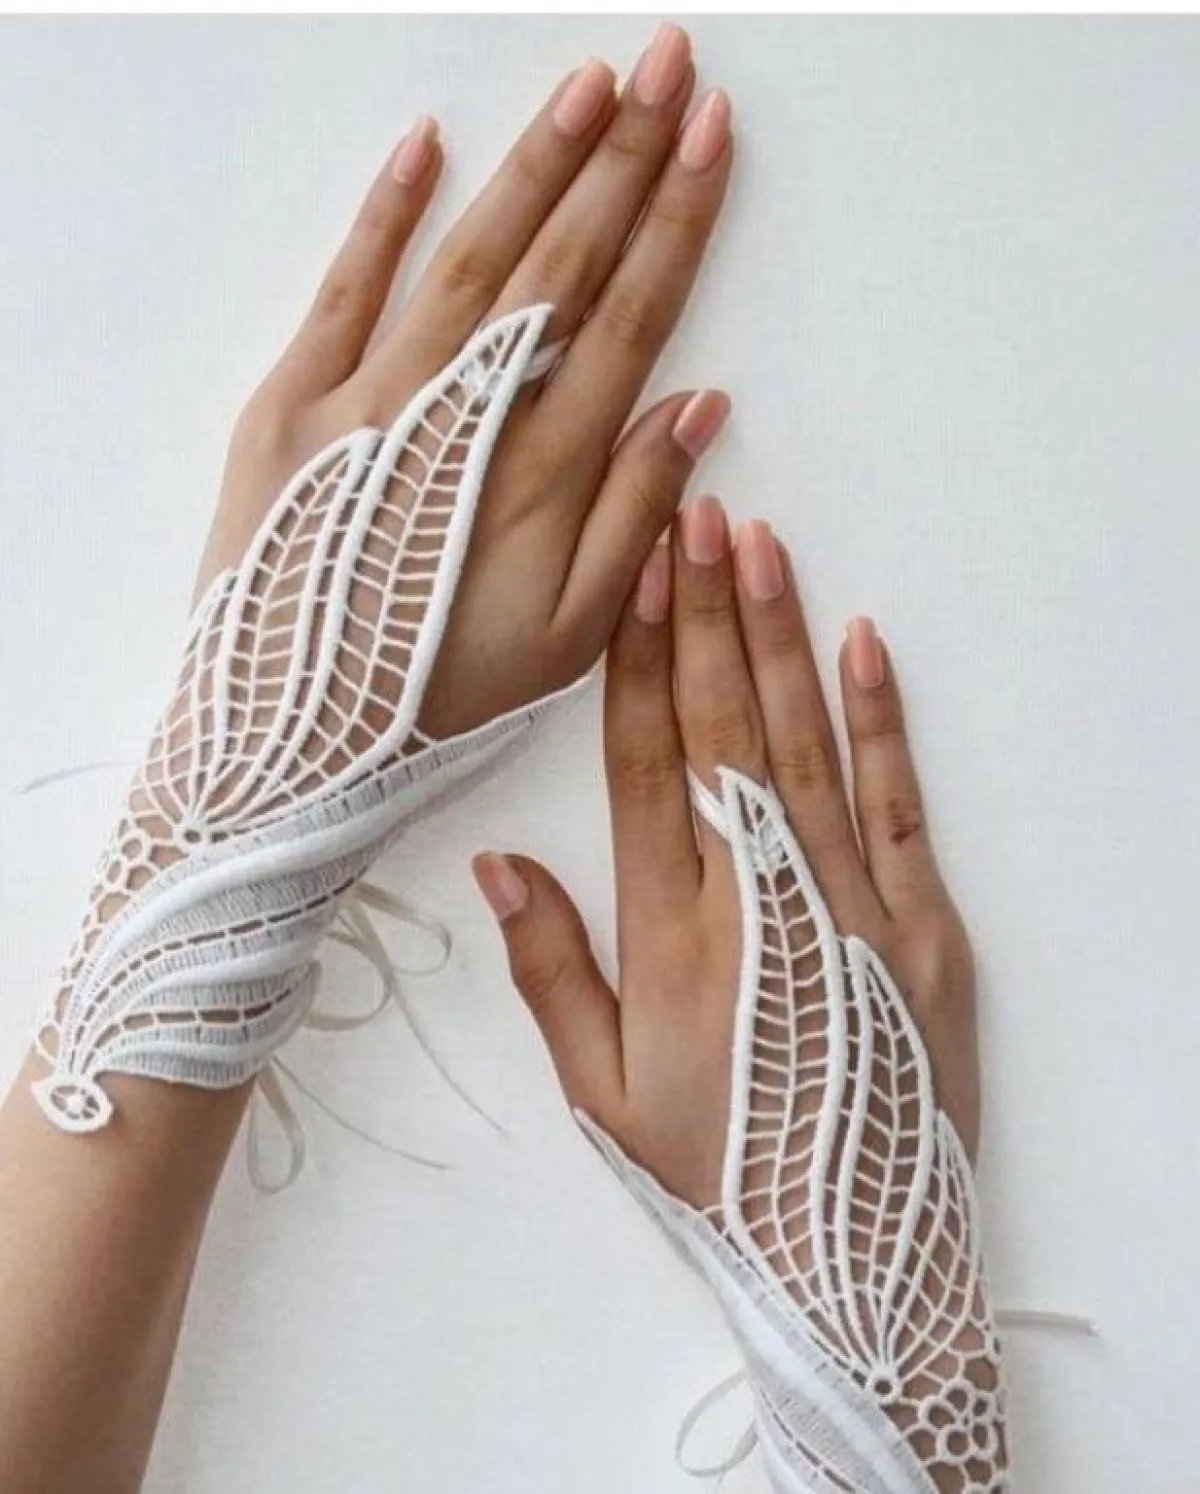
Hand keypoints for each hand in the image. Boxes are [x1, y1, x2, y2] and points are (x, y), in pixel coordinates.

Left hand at [200, 23, 731, 740]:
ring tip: (586, 86)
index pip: (627, 317)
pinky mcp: (287, 408)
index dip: (674, 221)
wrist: (288, 739)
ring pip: (467, 258)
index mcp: (543, 473)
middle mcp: (462, 417)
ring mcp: (368, 401)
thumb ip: (635, 519)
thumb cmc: (440, 697)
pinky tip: (427, 144)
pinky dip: (384, 216)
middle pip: (559, 265)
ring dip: (531, 167)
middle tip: (667, 64)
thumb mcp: (568, 640)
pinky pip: (343, 290)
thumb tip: (696, 406)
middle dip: (621, 159)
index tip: (709, 135)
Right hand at [475, 497, 978, 1207]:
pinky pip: (895, 803)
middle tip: (692, 516)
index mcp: (671, 931)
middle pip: (722, 728)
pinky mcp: (924, 924)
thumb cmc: (715, 1172)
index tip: (634, 576)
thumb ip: (550, 970)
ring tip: (758, 546)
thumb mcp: (601, 1093)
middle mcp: (757, 896)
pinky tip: (859, 643)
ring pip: (802, 744)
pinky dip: (879, 720)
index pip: (643, 764)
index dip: (637, 661)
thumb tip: (496, 861)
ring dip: (777, 639)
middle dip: (704, 614)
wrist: (852, 1255)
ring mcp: (848, 903)